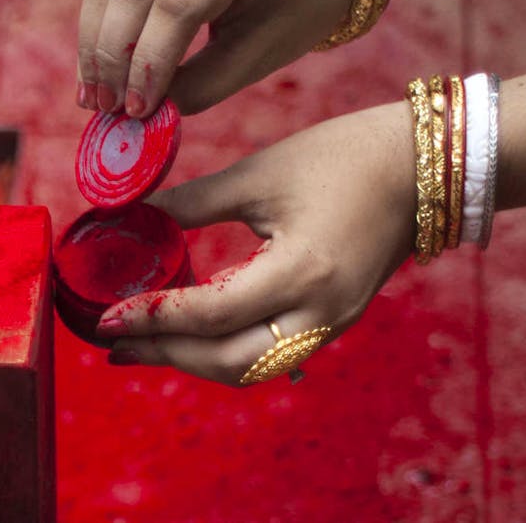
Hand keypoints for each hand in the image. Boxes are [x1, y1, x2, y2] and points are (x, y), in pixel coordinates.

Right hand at [77, 0, 352, 117]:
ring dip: (95, 36)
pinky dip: (99, 17)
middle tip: (105, 105)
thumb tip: (142, 112)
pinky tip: (97, 62)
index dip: (151, 59)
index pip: (182, 1)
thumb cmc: (295, 7)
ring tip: (92, 91)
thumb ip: (204, 83)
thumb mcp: (263, 51)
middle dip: (114, 51)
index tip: (136, 109)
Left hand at [94, 100, 417, 385]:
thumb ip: (192, 202)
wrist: (420, 166)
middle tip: (112, 343)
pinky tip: (194, 333)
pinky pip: (272, 352)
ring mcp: (333, 323)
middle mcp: (320, 314)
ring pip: (250, 367)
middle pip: (229, 361)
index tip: (106, 317)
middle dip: (166, 355)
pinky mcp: (335, 319)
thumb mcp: (259, 174)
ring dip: (193, 360)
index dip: (154, 317)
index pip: (212, 314)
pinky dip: (226, 349)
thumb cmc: (341, 157)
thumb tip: (132, 215)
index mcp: (302, 273)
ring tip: (142, 344)